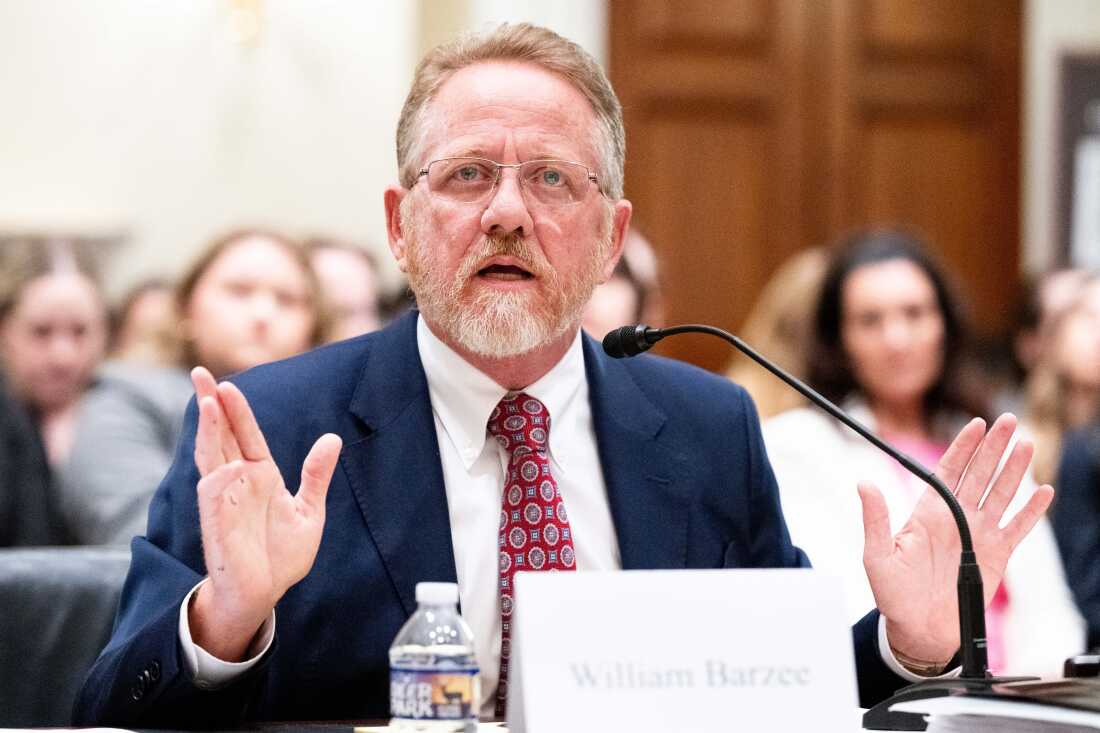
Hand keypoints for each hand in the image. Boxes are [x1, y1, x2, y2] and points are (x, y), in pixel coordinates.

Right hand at [187, 367, 341, 661]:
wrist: (266, 594)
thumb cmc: (281, 555)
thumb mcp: (309, 511)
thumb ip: (317, 475)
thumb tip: (332, 438)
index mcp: (260, 475)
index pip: (246, 434)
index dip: (237, 410)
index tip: (227, 384)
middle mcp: (237, 482)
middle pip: (221, 436)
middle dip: (211, 405)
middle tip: (200, 373)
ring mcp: (224, 500)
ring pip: (212, 457)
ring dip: (209, 431)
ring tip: (209, 401)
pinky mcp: (217, 523)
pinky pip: (214, 494)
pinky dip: (217, 477)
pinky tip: (225, 463)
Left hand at [858, 414, 1053, 666]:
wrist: (918, 629)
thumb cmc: (893, 593)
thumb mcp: (877, 554)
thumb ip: (875, 519)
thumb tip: (863, 483)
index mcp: (928, 512)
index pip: (950, 470)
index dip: (964, 446)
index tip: (976, 423)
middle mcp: (956, 517)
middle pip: (980, 474)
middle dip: (993, 446)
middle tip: (1008, 420)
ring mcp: (978, 535)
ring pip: (1001, 494)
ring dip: (1014, 470)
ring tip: (1025, 444)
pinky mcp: (996, 556)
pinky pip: (1018, 528)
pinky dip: (1031, 511)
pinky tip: (1044, 492)